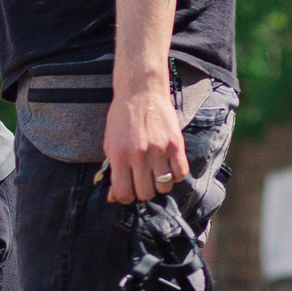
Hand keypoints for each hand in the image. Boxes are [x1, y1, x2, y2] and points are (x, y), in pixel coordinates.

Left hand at [103, 85, 187, 203]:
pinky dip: (176, 175)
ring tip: (156, 174)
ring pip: (164, 187)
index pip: (123, 193)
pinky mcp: (175, 144)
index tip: (128, 191)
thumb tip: (113, 197)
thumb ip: (112, 171)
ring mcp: (159, 150)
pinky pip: (181, 173)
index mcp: (119, 156)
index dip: (125, 197)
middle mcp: (139, 155)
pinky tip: (169, 167)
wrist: (141, 92)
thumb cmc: (122, 119)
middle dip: (143, 192)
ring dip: (160, 185)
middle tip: (142, 182)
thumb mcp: (110, 144)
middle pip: (145, 193)